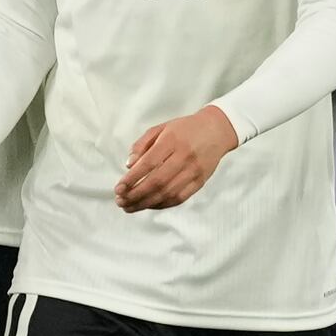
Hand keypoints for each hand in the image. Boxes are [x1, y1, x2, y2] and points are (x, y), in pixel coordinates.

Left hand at [115, 106, 238, 212]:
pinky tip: (148, 205)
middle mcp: (184, 156)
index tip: (118, 188)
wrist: (216, 130)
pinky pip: (179, 198)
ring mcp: (194, 171)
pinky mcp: (200, 182)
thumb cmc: (184, 129)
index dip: (132, 179)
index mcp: (172, 140)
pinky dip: (162, 204)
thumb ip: (142, 144)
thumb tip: (128, 166)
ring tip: (129, 207)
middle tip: (120, 201)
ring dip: (146, 203)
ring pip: (168, 193)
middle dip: (136, 195)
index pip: (149, 163)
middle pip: (157, 182)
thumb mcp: (161, 128)